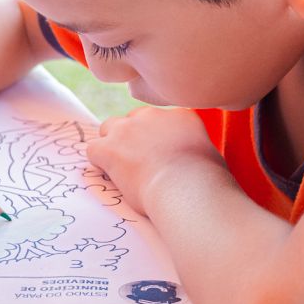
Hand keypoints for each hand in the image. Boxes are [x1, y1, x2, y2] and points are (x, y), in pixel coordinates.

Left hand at [87, 107, 219, 214]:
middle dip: (133, 138)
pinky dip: (99, 162)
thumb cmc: (206, 181)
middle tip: (140, 163)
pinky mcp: (110, 147)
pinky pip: (93, 149)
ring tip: (122, 169)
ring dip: (113, 146)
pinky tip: (110, 176)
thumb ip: (195, 147)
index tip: (161, 156)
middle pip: (133, 120)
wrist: (187, 189)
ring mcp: (128, 129)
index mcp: (180, 114)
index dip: (157, 139)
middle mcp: (153, 114)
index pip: (160, 119)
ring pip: (109, 129)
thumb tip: (192, 158)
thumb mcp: (210, 154)